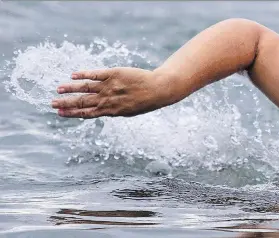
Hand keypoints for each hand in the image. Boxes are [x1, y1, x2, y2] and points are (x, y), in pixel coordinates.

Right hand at [51, 67, 170, 118]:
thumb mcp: (127, 111)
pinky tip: (74, 75)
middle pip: (81, 101)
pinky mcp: (113, 74)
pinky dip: (84, 74)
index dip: (71, 113)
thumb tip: (99, 110)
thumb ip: (112, 110)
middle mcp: (107, 99)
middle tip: (51, 103)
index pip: (86, 113)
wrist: (158, 89)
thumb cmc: (144, 102)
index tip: (59, 113)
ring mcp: (109, 86)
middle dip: (65, 103)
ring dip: (70, 89)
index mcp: (110, 111)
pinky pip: (95, 74)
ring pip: (85, 88)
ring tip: (58, 89)